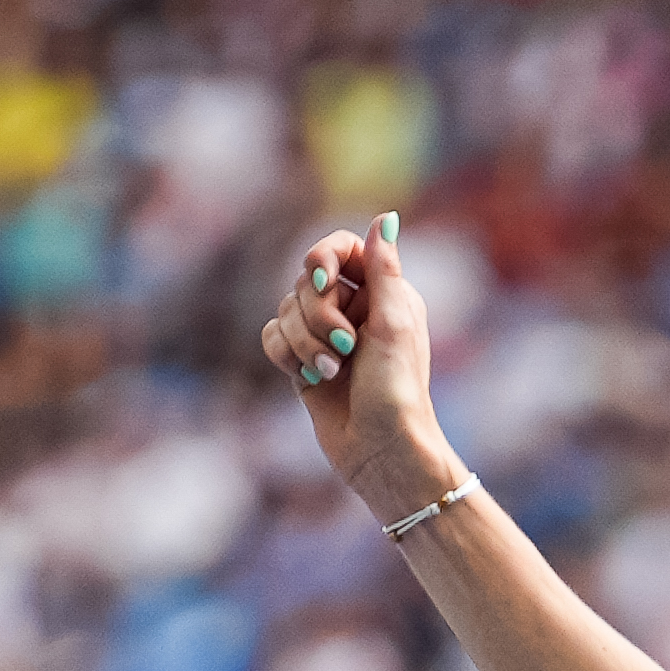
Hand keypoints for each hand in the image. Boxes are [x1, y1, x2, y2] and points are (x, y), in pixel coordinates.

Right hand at [256, 213, 449, 517]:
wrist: (381, 453)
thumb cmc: (397, 391)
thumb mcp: (394, 323)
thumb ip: (384, 268)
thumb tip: (385, 217)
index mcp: (383, 293)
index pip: (340, 249)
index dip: (324, 258)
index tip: (324, 280)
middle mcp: (353, 309)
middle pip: (307, 282)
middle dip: (318, 315)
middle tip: (346, 348)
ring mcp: (326, 336)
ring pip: (286, 310)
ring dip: (305, 343)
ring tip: (333, 373)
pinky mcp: (303, 362)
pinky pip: (272, 337)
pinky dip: (286, 356)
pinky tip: (310, 379)